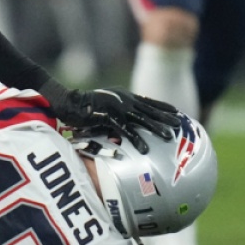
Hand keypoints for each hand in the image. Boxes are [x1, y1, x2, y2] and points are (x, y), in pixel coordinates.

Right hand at [40, 81, 180, 153]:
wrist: (65, 100)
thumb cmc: (82, 105)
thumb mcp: (104, 104)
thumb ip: (116, 109)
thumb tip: (125, 119)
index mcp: (123, 95)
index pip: (148, 101)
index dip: (163, 107)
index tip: (176, 112)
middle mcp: (123, 99)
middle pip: (149, 109)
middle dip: (166, 117)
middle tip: (179, 124)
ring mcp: (116, 107)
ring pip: (142, 119)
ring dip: (156, 128)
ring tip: (169, 137)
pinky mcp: (108, 117)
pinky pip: (126, 130)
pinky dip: (136, 139)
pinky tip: (145, 149)